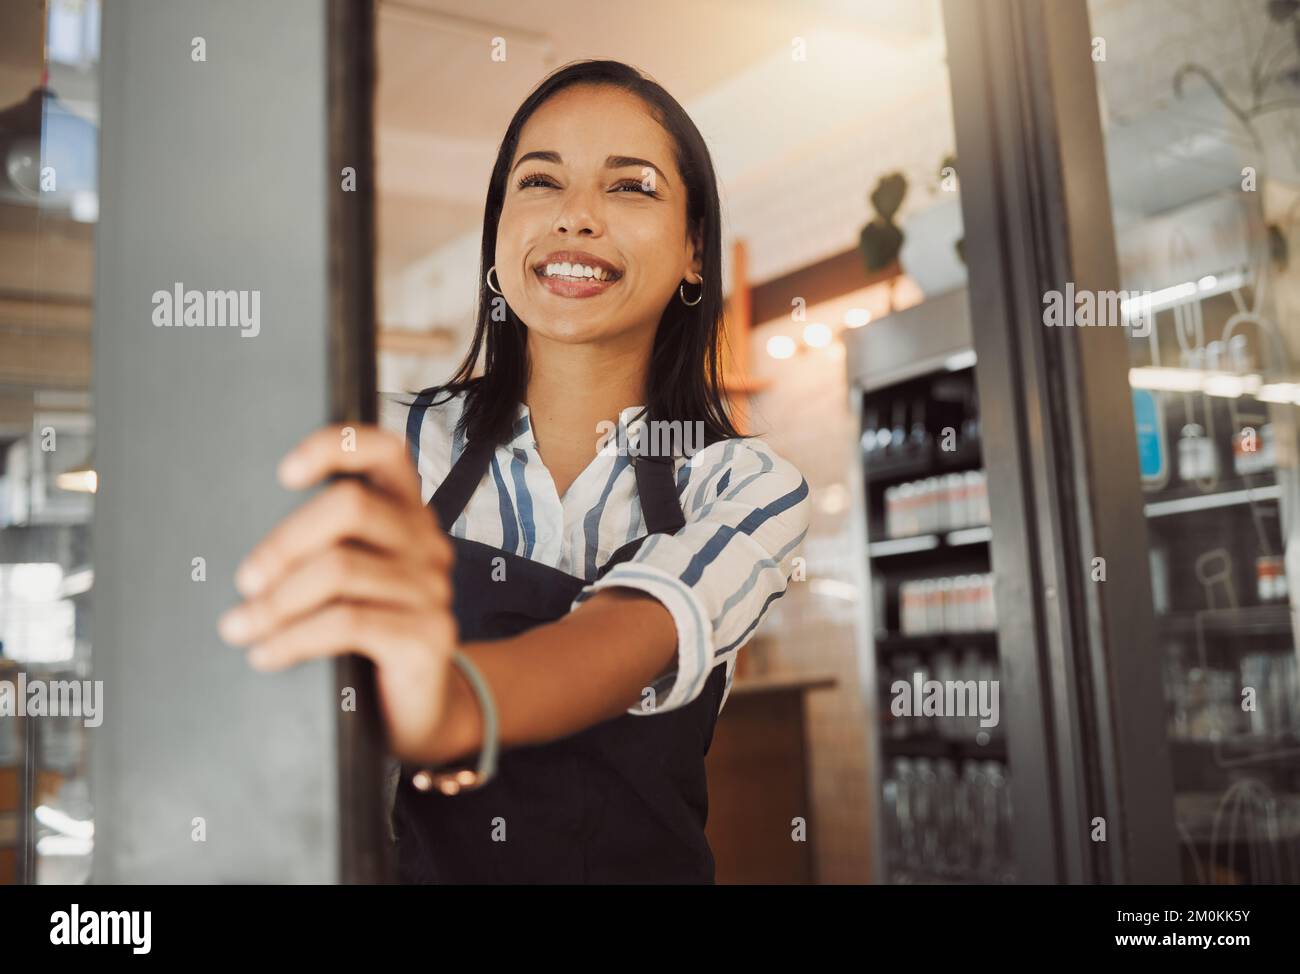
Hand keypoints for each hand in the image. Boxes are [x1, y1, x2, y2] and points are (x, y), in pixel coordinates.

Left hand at [217, 423, 457, 761]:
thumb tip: (243, 556)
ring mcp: (432, 588)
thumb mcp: (351, 583)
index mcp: (406, 513)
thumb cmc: (369, 639)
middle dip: (284, 543)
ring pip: (340, 569)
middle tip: (244, 580)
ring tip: (239, 627)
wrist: (419, 711)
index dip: (335, 447)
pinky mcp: (429, 634)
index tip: (283, 474)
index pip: (384, 451)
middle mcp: (427, 541)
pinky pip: (348, 623)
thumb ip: (324, 550)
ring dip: (276, 604)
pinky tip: (266, 654)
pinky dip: (294, 638)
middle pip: (351, 506)